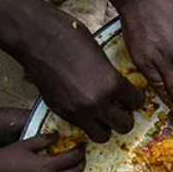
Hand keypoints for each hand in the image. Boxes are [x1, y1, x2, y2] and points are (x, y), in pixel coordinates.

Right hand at [0, 135, 84, 171]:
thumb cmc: (5, 159)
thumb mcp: (25, 145)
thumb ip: (43, 140)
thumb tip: (57, 136)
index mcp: (48, 166)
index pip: (73, 158)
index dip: (80, 151)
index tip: (82, 145)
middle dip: (81, 163)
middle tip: (80, 155)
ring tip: (73, 166)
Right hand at [20, 6, 144, 142]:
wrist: (36, 37)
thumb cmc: (68, 36)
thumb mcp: (100, 53)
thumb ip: (111, 75)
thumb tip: (117, 87)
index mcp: (111, 83)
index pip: (136, 102)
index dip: (135, 98)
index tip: (131, 96)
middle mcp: (96, 102)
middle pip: (124, 125)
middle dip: (124, 117)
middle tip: (120, 109)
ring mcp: (78, 111)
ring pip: (102, 135)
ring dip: (105, 126)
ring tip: (102, 114)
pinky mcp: (61, 112)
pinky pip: (82, 128)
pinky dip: (87, 122)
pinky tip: (84, 109)